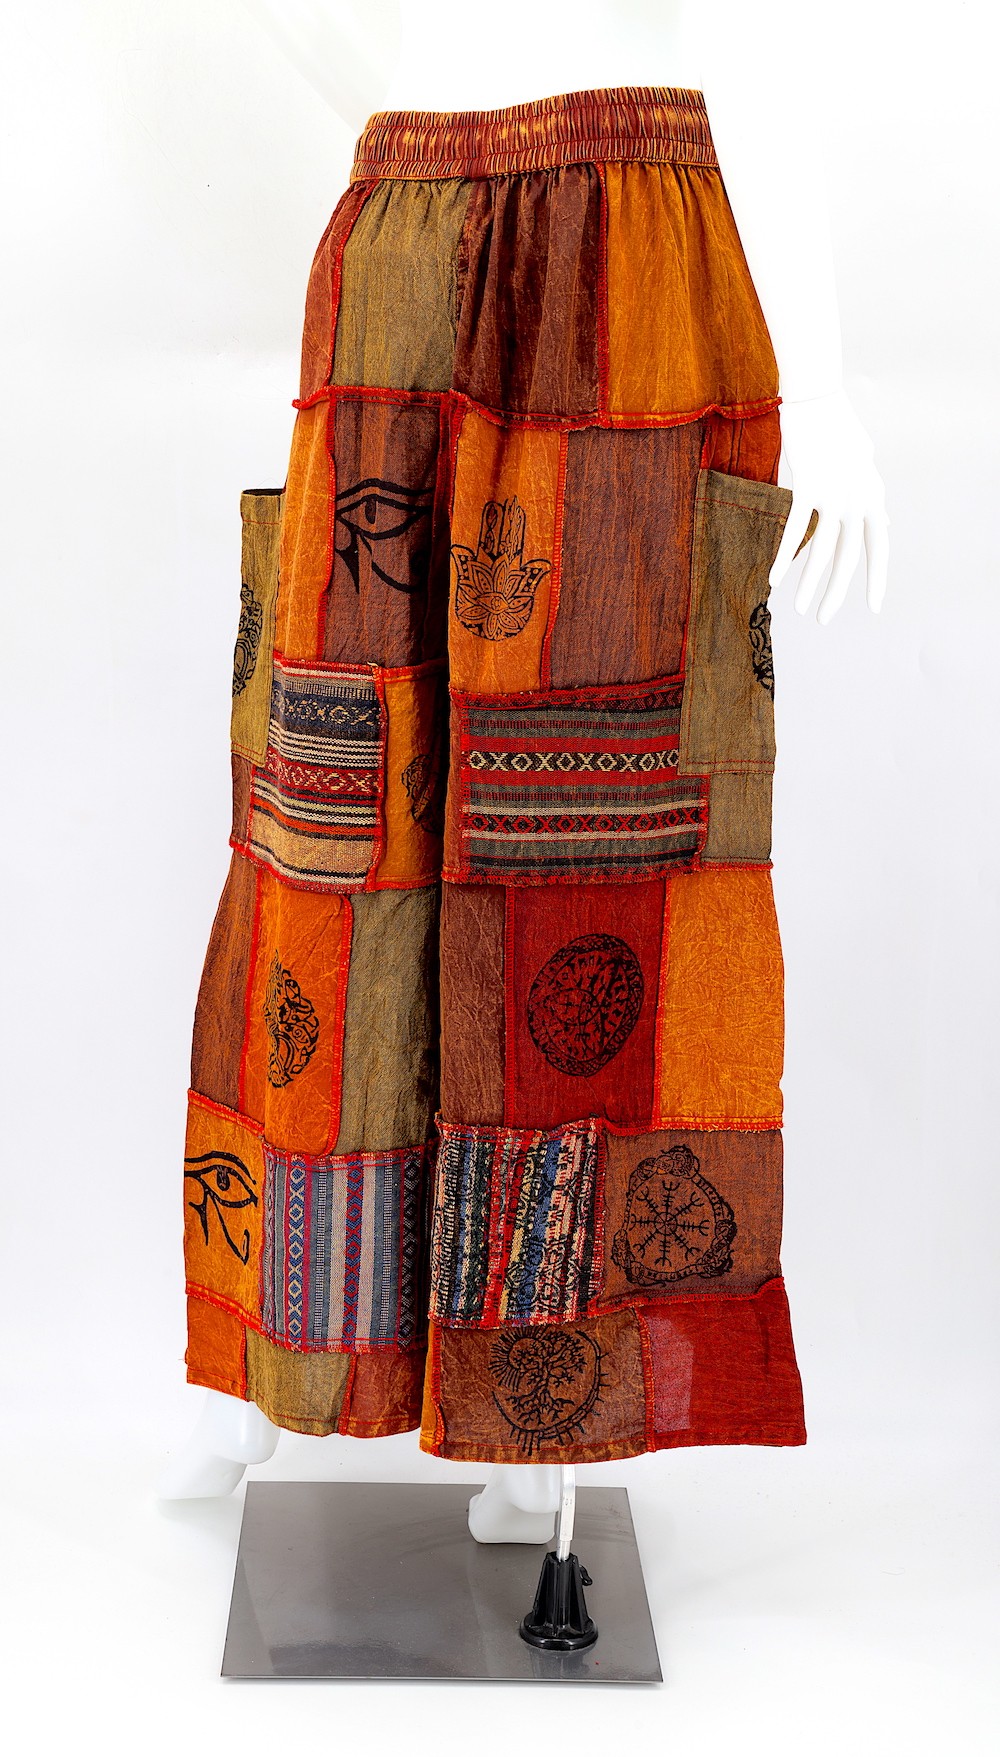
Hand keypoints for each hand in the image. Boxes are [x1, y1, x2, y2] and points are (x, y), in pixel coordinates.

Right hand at [769, 388, 889, 622]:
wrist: (818, 399)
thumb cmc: (838, 431)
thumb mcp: (866, 466)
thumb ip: (875, 498)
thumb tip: (886, 520)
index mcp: (874, 497)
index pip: (880, 548)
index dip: (878, 580)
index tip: (874, 607)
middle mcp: (859, 500)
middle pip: (849, 558)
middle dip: (837, 593)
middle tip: (824, 620)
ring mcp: (835, 495)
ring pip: (822, 552)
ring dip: (810, 585)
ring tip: (800, 610)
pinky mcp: (808, 487)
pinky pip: (794, 532)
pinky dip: (783, 558)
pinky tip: (774, 580)